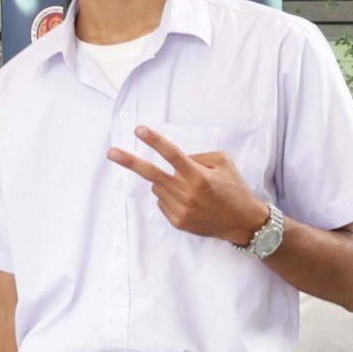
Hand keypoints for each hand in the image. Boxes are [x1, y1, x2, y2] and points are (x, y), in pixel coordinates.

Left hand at [106, 126, 268, 244]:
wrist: (242, 222)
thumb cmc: (233, 188)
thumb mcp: (223, 163)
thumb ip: (198, 156)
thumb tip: (173, 158)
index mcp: (198, 175)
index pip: (172, 154)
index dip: (154, 141)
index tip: (139, 130)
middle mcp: (187, 192)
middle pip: (151, 174)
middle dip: (129, 162)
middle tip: (110, 152)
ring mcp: (180, 209)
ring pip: (157, 187)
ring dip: (166, 182)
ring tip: (190, 189)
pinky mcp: (177, 221)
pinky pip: (162, 202)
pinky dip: (170, 197)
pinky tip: (190, 202)